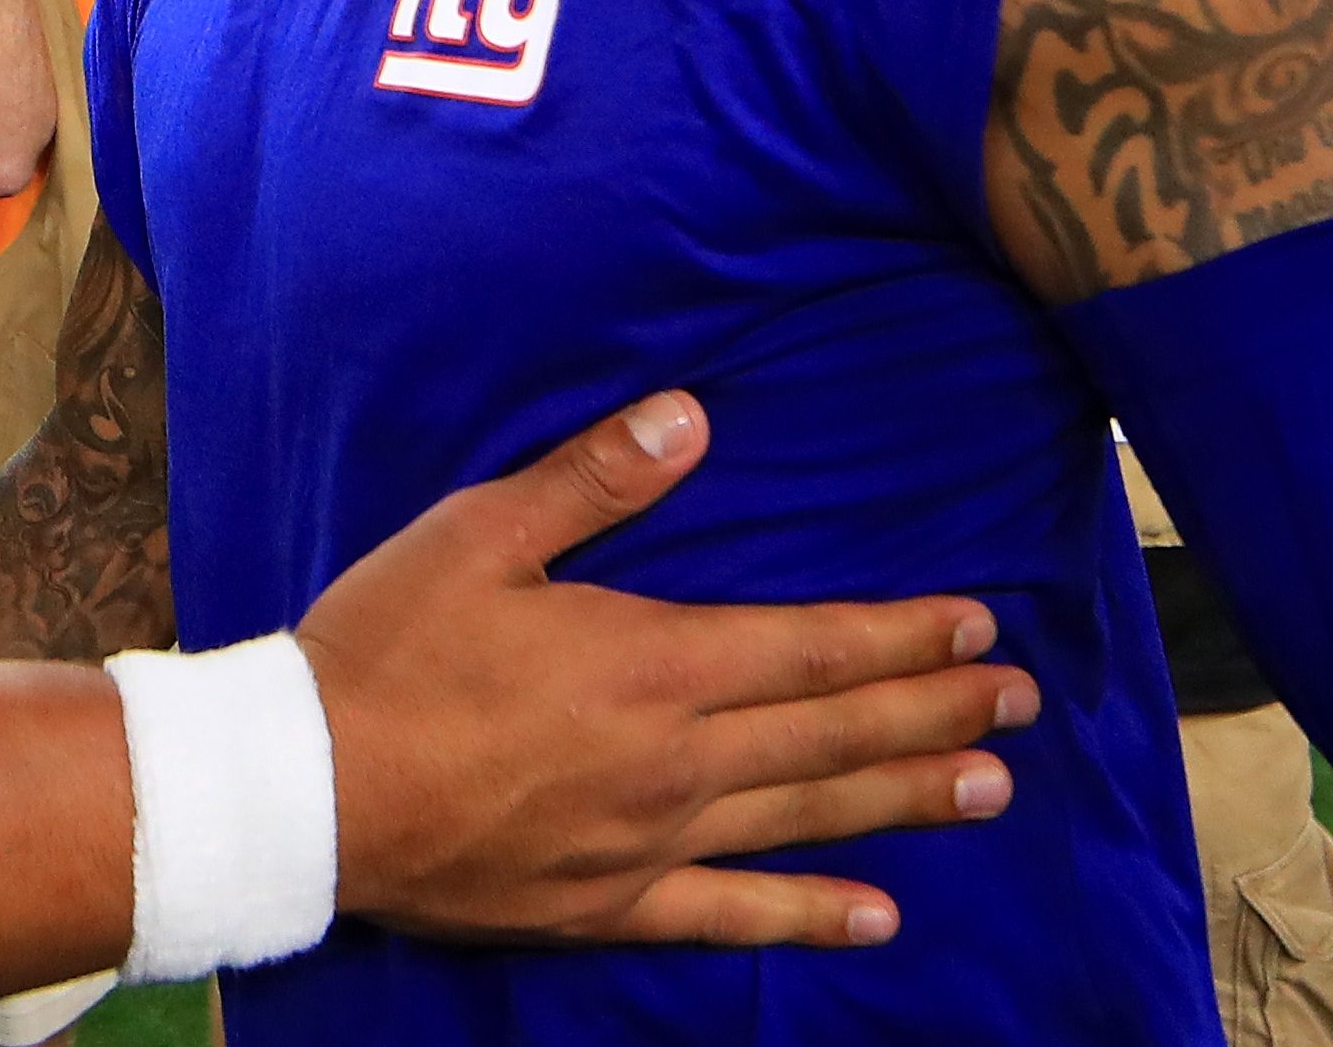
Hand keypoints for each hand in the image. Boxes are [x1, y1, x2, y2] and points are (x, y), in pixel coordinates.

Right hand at [300, 392, 1034, 952]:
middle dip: (935, 709)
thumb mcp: (481, 532)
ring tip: (991, 788)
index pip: (813, 644)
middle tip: (1023, 702)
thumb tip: (692, 415)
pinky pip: (732, 915)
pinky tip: (879, 917)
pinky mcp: (609, 903)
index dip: (903, 634)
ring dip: (905, 797)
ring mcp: (649, 840)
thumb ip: (595, 479)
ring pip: (807, 815)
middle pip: (833, 729)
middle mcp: (675, 757)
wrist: (308, 789)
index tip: (979, 623)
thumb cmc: (385, 649)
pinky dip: (810, 916)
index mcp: (653, 659)